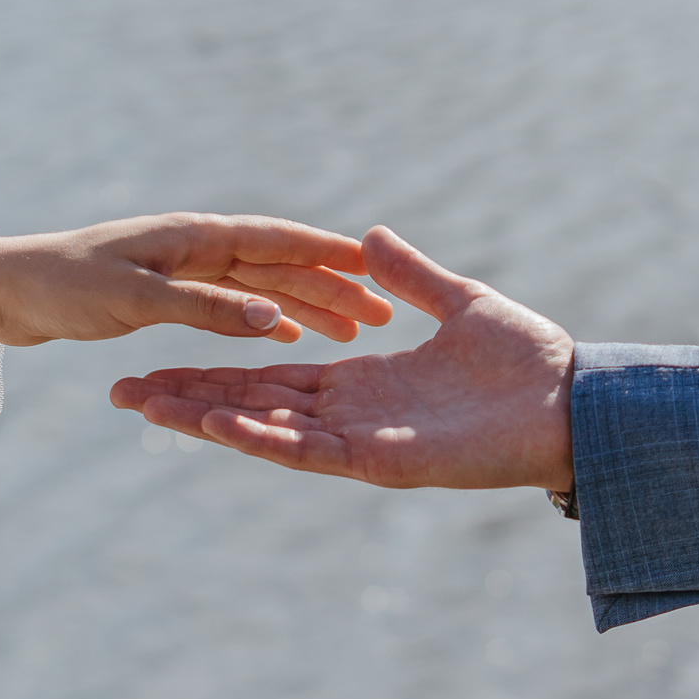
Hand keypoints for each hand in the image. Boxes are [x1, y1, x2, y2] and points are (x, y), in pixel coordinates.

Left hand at [0, 214, 392, 346]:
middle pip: (279, 265)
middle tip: (382, 315)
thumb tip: (275, 317)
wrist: (5, 289)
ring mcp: (183, 269)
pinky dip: (264, 317)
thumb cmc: (61, 287)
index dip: (330, 252)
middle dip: (332, 287)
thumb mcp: (136, 300)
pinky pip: (232, 303)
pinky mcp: (166, 292)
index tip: (378, 265)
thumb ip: (206, 309)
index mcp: (194, 237)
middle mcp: (195, 247)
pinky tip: (287, 336)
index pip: (277, 239)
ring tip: (352, 331)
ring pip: (260, 286)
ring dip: (306, 305)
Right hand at [108, 226, 574, 489]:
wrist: (577, 400)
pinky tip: (218, 422)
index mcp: (364, 382)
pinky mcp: (384, 460)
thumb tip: (370, 239)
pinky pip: (311, 450)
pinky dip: (263, 436)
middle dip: (187, 399)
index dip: (216, 370)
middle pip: (252, 406)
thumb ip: (411, 277)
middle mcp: (352, 416)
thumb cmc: (530, 360)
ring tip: (146, 405)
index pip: (271, 375)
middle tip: (120, 391)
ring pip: (267, 430)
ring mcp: (363, 441)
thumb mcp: (460, 302)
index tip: (160, 362)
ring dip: (206, 419)